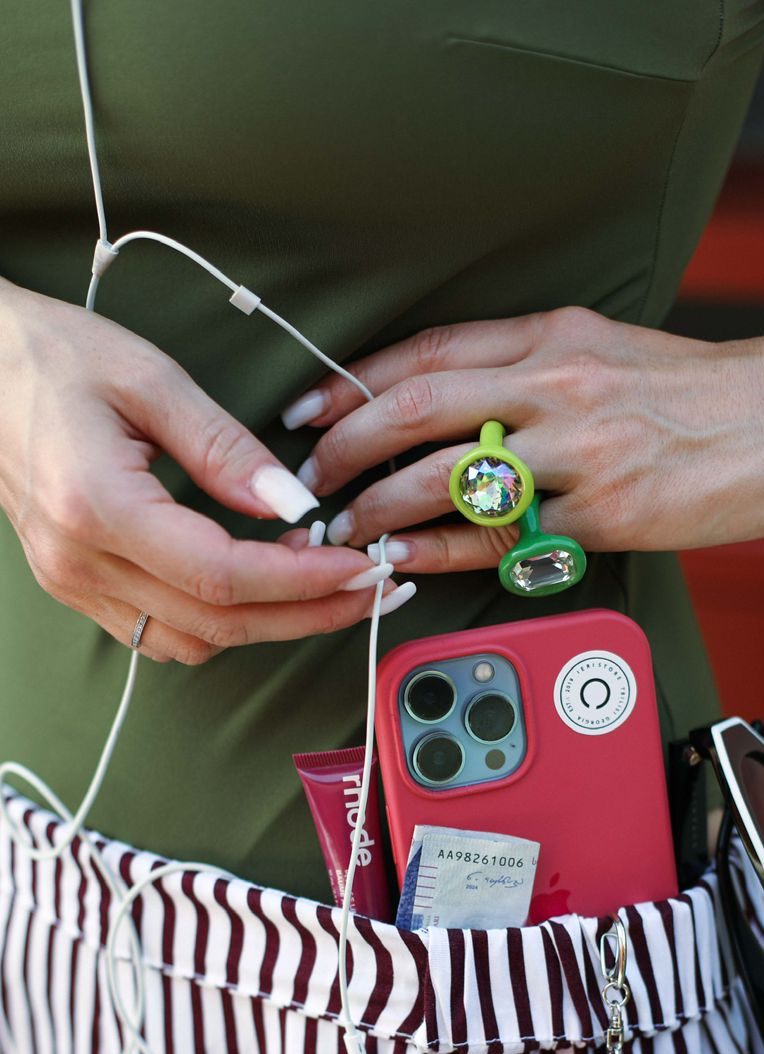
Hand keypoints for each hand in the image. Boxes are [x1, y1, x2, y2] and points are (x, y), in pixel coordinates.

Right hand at [0, 278, 404, 664]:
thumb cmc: (49, 357)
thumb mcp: (148, 377)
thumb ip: (225, 448)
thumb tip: (295, 505)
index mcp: (97, 506)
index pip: (222, 576)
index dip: (302, 582)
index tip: (361, 567)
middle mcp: (80, 561)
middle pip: (216, 625)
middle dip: (307, 615)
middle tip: (373, 589)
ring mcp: (72, 583)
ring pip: (190, 643)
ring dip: (267, 626)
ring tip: (326, 586)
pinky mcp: (73, 586)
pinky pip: (158, 633)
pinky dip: (219, 623)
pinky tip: (260, 589)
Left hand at [285, 293, 763, 570]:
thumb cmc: (701, 391)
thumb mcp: (608, 348)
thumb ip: (532, 367)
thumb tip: (455, 404)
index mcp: (553, 335)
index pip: (429, 351)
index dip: (355, 382)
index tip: (311, 409)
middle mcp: (555, 384)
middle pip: (417, 406)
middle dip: (346, 446)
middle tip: (309, 480)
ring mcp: (577, 450)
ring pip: (445, 476)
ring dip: (378, 505)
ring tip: (344, 529)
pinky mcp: (601, 514)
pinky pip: (498, 539)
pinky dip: (439, 551)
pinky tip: (405, 560)